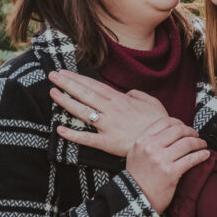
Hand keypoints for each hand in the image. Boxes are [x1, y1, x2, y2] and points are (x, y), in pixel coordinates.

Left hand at [48, 72, 166, 156]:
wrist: (164, 142)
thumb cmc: (158, 122)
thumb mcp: (150, 101)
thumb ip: (136, 95)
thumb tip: (126, 93)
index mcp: (121, 100)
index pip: (94, 86)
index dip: (78, 79)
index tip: (64, 73)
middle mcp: (112, 110)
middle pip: (86, 94)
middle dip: (67, 84)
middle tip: (52, 75)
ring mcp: (108, 126)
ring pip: (83, 112)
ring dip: (66, 102)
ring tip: (52, 92)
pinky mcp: (107, 143)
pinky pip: (87, 138)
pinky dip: (72, 134)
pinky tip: (59, 129)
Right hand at [126, 117, 209, 213]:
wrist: (136, 199)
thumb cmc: (138, 177)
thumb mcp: (136, 154)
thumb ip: (148, 141)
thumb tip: (169, 131)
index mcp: (142, 141)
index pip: (165, 122)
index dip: (179, 122)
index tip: (185, 128)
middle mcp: (150, 147)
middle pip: (178, 130)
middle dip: (191, 132)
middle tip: (196, 136)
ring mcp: (161, 160)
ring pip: (187, 143)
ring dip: (199, 143)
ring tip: (203, 145)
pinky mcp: (171, 173)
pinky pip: (191, 159)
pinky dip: (202, 155)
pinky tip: (206, 155)